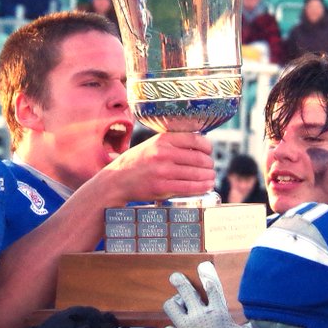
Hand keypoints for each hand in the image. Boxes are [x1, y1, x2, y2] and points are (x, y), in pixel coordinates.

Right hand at [99, 131, 214, 201]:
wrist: (117, 180)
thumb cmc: (137, 162)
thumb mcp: (152, 145)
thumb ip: (172, 143)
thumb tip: (200, 145)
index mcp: (162, 140)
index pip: (194, 140)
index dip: (207, 147)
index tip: (209, 152)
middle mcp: (163, 154)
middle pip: (199, 158)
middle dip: (209, 164)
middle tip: (210, 167)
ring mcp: (163, 172)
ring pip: (197, 173)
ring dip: (209, 176)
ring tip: (211, 177)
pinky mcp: (162, 188)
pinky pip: (190, 187)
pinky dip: (202, 187)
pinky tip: (207, 186)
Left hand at [162, 261, 249, 327]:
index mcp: (217, 314)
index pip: (212, 288)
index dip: (207, 275)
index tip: (202, 265)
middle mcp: (199, 317)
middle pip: (186, 292)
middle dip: (180, 282)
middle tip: (175, 277)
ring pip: (172, 308)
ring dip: (173, 304)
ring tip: (175, 302)